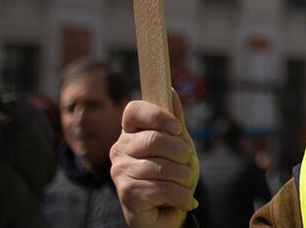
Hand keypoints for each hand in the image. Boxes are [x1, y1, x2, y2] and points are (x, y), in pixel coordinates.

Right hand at [111, 91, 198, 227]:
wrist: (168, 214)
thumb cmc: (172, 176)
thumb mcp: (179, 145)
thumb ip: (174, 122)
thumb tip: (171, 92)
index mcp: (130, 132)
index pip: (134, 110)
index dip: (157, 115)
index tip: (177, 128)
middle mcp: (119, 149)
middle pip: (154, 139)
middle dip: (181, 153)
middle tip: (187, 163)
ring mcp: (120, 172)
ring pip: (162, 167)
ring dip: (184, 177)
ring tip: (184, 184)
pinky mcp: (127, 194)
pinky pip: (162, 188)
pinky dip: (182, 195)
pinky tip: (185, 200)